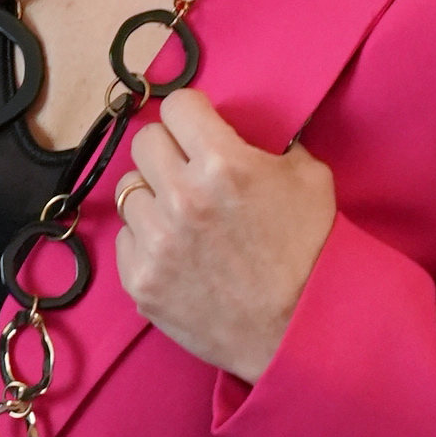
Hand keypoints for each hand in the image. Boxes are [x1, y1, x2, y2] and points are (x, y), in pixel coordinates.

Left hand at [112, 85, 337, 382]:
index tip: (198, 129)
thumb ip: (270, 144)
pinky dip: (146, 241)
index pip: (176, 105)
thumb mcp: (309, 178)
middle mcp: (182, 198)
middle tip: (189, 171)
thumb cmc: (311, 253)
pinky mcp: (141, 281)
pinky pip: (124, 238)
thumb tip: (239, 133)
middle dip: (169, 151)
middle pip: (144, 141)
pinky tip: (177, 252)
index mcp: (222, 165)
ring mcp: (156, 242)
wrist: (302, 331)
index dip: (191, 116)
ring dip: (154, 198)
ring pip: (129, 191)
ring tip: (183, 217)